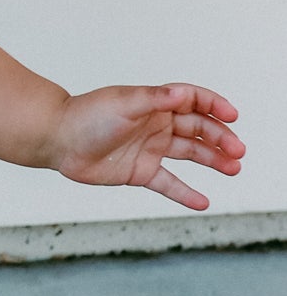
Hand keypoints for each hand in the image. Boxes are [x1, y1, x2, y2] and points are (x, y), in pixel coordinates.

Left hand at [45, 83, 244, 211]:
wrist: (57, 140)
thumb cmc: (87, 116)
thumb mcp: (124, 103)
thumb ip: (155, 99)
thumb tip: (182, 94)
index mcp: (154, 103)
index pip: (193, 101)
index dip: (215, 106)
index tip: (233, 115)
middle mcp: (156, 124)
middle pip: (197, 129)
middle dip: (220, 138)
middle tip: (238, 151)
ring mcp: (150, 148)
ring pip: (189, 154)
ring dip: (213, 161)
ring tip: (233, 169)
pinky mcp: (140, 172)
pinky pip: (169, 183)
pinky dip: (185, 193)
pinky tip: (203, 201)